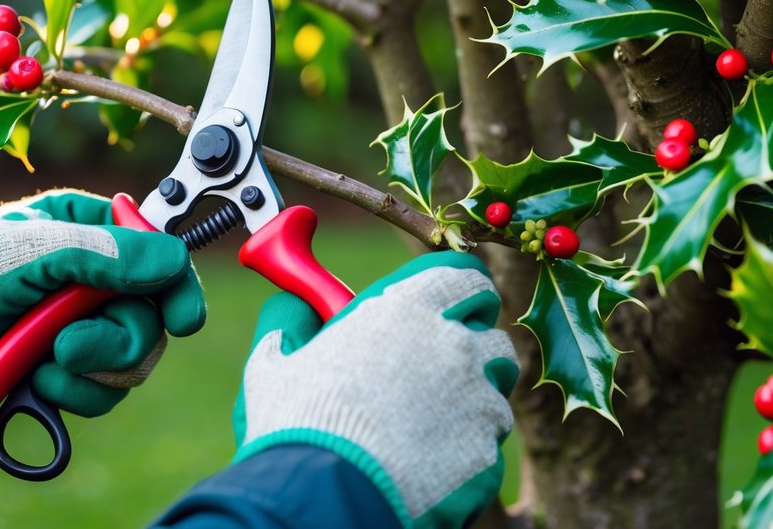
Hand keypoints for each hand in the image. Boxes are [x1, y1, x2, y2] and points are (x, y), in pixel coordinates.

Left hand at [0, 189, 205, 413]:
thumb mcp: (31, 250)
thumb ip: (104, 253)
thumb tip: (172, 259)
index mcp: (90, 230)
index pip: (159, 255)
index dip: (176, 287)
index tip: (183, 318)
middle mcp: (94, 278)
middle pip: (150, 318)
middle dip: (115, 342)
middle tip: (68, 347)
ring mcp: (81, 326)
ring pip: (130, 363)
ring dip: (86, 371)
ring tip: (40, 363)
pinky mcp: (65, 369)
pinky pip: (100, 393)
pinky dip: (71, 393)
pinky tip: (35, 381)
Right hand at [232, 252, 516, 527]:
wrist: (324, 495)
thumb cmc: (296, 424)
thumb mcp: (275, 361)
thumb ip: (290, 322)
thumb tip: (292, 303)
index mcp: (406, 308)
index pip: (465, 278)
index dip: (463, 293)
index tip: (452, 307)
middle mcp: (453, 345)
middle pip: (492, 335)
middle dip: (474, 348)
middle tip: (443, 367)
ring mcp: (477, 400)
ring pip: (497, 391)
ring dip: (474, 399)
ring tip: (433, 420)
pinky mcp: (485, 452)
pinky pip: (488, 444)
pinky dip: (466, 449)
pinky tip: (432, 461)